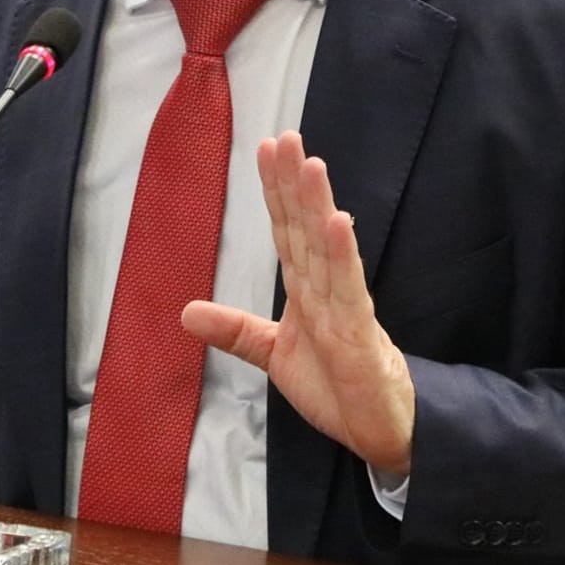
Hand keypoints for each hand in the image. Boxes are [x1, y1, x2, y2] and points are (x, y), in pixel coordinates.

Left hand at [181, 131, 415, 474]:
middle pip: (305, 226)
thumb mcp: (273, 355)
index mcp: (305, 288)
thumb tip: (186, 312)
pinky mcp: (359, 332)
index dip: (275, 191)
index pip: (287, 230)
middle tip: (285, 136)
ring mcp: (344, 306)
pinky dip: (342, 255)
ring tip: (310, 164)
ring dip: (318, 204)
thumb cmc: (336, 386)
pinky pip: (349, 289)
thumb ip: (236, 331)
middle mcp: (324, 288)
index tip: (266, 148)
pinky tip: (338, 222)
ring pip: (326, 247)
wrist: (378, 428)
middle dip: (293, 181)